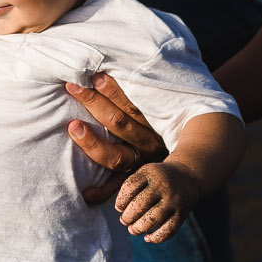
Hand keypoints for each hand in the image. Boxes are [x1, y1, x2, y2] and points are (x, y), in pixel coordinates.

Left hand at [65, 73, 166, 204]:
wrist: (189, 166)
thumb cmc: (165, 121)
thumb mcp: (159, 104)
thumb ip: (141, 89)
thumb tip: (111, 68)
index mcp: (155, 123)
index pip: (132, 104)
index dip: (113, 90)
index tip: (93, 76)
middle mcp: (149, 144)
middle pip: (120, 123)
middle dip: (95, 103)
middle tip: (73, 87)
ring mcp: (142, 164)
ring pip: (116, 155)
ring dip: (93, 143)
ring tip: (74, 127)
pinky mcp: (134, 181)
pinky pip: (117, 188)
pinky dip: (102, 193)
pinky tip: (86, 194)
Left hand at [114, 162, 200, 243]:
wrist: (187, 177)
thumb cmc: (157, 179)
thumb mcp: (145, 173)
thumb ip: (130, 188)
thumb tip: (120, 210)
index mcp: (150, 173)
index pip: (130, 187)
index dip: (121, 201)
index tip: (119, 207)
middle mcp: (163, 185)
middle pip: (139, 205)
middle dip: (128, 217)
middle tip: (124, 220)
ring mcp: (174, 200)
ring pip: (152, 220)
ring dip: (138, 228)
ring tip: (132, 230)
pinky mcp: (182, 214)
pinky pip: (168, 230)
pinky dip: (156, 238)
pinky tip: (147, 238)